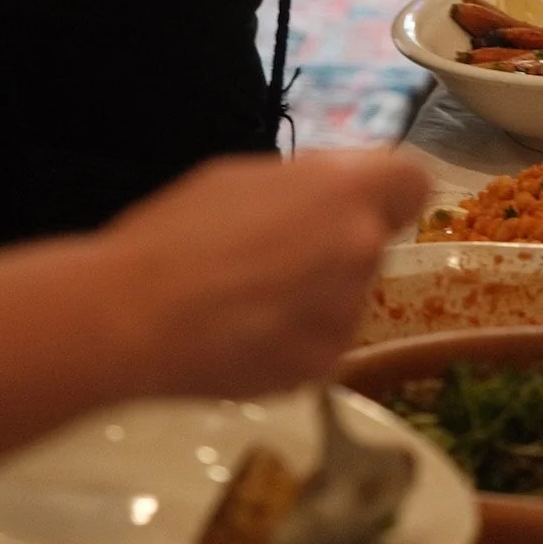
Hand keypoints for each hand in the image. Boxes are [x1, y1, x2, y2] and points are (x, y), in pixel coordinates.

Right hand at [110, 148, 428, 398]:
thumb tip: (335, 191)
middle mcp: (360, 248)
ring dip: (316, 297)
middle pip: (373, 242)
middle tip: (274, 258)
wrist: (131, 317)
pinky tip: (245, 336)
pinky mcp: (324, 366)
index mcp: (344, 190)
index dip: (386, 193)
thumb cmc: (174, 233)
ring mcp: (346, 313)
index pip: (412, 183)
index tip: (352, 204)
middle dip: (336, 248)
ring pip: (347, 296)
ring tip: (248, 303)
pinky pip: (323, 343)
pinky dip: (295, 341)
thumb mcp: (241, 177)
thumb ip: (306, 184)